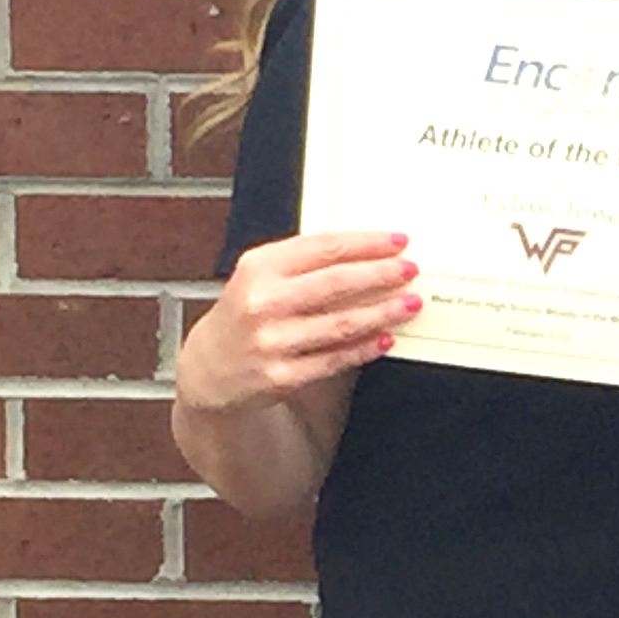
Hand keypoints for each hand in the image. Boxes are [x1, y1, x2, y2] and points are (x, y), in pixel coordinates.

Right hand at [176, 229, 419, 414]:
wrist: (208, 368)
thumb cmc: (245, 314)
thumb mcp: (260, 276)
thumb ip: (304, 264)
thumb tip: (367, 254)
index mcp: (259, 267)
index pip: (323, 248)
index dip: (366, 244)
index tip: (398, 241)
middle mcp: (262, 302)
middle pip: (336, 283)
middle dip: (380, 275)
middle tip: (410, 270)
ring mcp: (271, 341)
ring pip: (340, 324)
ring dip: (382, 313)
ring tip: (410, 304)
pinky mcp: (280, 376)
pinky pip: (334, 359)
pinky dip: (364, 349)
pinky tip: (385, 339)